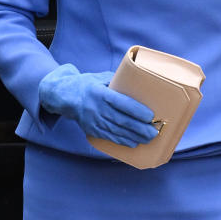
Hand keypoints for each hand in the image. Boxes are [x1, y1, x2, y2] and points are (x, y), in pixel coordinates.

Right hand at [39, 63, 158, 146]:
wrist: (66, 97)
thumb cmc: (88, 84)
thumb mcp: (101, 77)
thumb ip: (119, 80)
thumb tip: (140, 81)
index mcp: (100, 93)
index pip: (121, 103)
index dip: (136, 111)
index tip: (150, 115)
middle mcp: (97, 108)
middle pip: (121, 120)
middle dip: (139, 128)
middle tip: (154, 131)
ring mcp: (94, 121)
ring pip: (117, 131)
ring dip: (134, 136)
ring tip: (149, 138)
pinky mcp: (92, 130)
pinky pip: (109, 137)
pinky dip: (122, 141)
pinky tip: (134, 142)